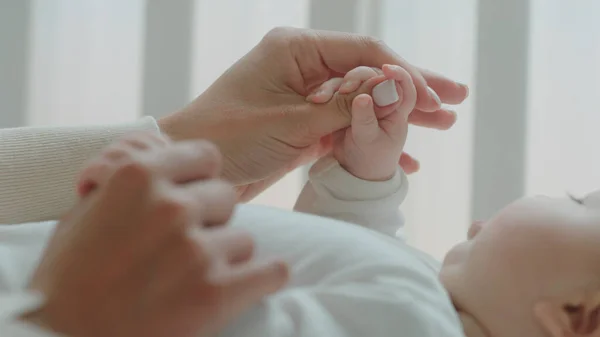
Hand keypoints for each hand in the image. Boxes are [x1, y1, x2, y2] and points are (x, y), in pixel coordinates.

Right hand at [25, 134, 287, 336]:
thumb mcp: (83, 214)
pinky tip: (250, 283)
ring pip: (244, 238)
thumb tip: (158, 154)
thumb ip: (127, 181)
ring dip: (226, 256)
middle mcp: (171, 207)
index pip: (206, 156)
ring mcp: (196, 251)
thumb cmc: (68, 280)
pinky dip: (264, 278)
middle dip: (212, 218)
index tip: (194, 192)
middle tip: (187, 244)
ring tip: (195, 276)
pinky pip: (272, 271)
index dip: (201, 176)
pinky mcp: (215, 294)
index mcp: (137, 177)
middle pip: (226, 196)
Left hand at [158, 27, 468, 200]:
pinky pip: (345, 126)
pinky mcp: (301, 123)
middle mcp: (302, 67)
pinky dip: (370, 139)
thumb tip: (394, 85)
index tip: (437, 98)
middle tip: (455, 101)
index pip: (365, 53)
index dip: (405, 76)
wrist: (192, 167)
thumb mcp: (290, 121)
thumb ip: (344, 105)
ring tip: (440, 125)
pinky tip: (400, 155)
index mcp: (296, 50)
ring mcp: (303, 95)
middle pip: (369, 72)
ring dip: (397, 115)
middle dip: (412, 88)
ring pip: (361, 101)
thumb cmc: (227, 137)